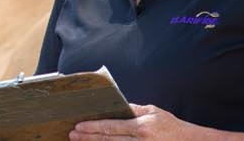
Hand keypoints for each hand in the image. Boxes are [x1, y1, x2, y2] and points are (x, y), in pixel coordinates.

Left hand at [70, 104, 204, 140]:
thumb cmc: (171, 127)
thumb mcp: (154, 112)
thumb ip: (134, 109)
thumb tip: (117, 105)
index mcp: (141, 127)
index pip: (112, 127)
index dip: (93, 127)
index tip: (79, 125)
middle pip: (108, 140)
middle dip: (88, 137)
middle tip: (72, 134)